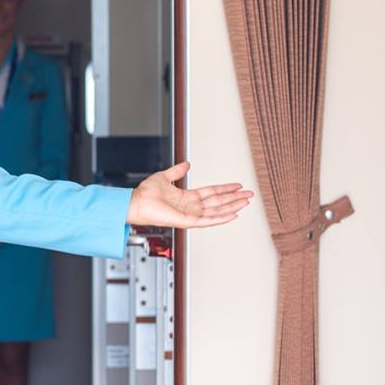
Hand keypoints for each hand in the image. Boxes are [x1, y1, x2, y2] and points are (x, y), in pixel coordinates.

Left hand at [126, 162, 252, 228]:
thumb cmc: (145, 194)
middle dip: (234, 198)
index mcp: (187, 197)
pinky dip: (220, 218)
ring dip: (232, 207)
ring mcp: (190, 215)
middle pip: (218, 202)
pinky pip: (207, 220)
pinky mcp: (186, 221)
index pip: (211, 193)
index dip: (225, 189)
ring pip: (216, 211)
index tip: (238, 186)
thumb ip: (177, 171)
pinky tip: (233, 214)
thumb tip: (186, 163)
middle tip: (249, 195)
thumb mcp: (164, 177)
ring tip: (246, 202)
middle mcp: (191, 207)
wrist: (135, 203)